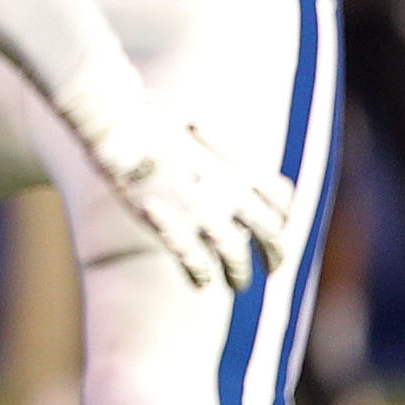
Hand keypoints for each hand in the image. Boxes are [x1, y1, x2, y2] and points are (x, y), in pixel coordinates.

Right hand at [83, 111, 293, 291]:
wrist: (121, 126)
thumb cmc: (149, 119)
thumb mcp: (195, 128)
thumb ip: (210, 150)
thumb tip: (203, 146)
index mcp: (241, 166)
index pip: (282, 199)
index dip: (283, 216)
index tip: (279, 225)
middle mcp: (233, 194)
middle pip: (271, 236)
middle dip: (275, 256)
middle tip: (272, 268)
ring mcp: (205, 215)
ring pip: (236, 258)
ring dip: (239, 275)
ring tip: (237, 285)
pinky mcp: (175, 230)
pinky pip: (198, 265)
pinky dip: (202, 277)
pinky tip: (200, 283)